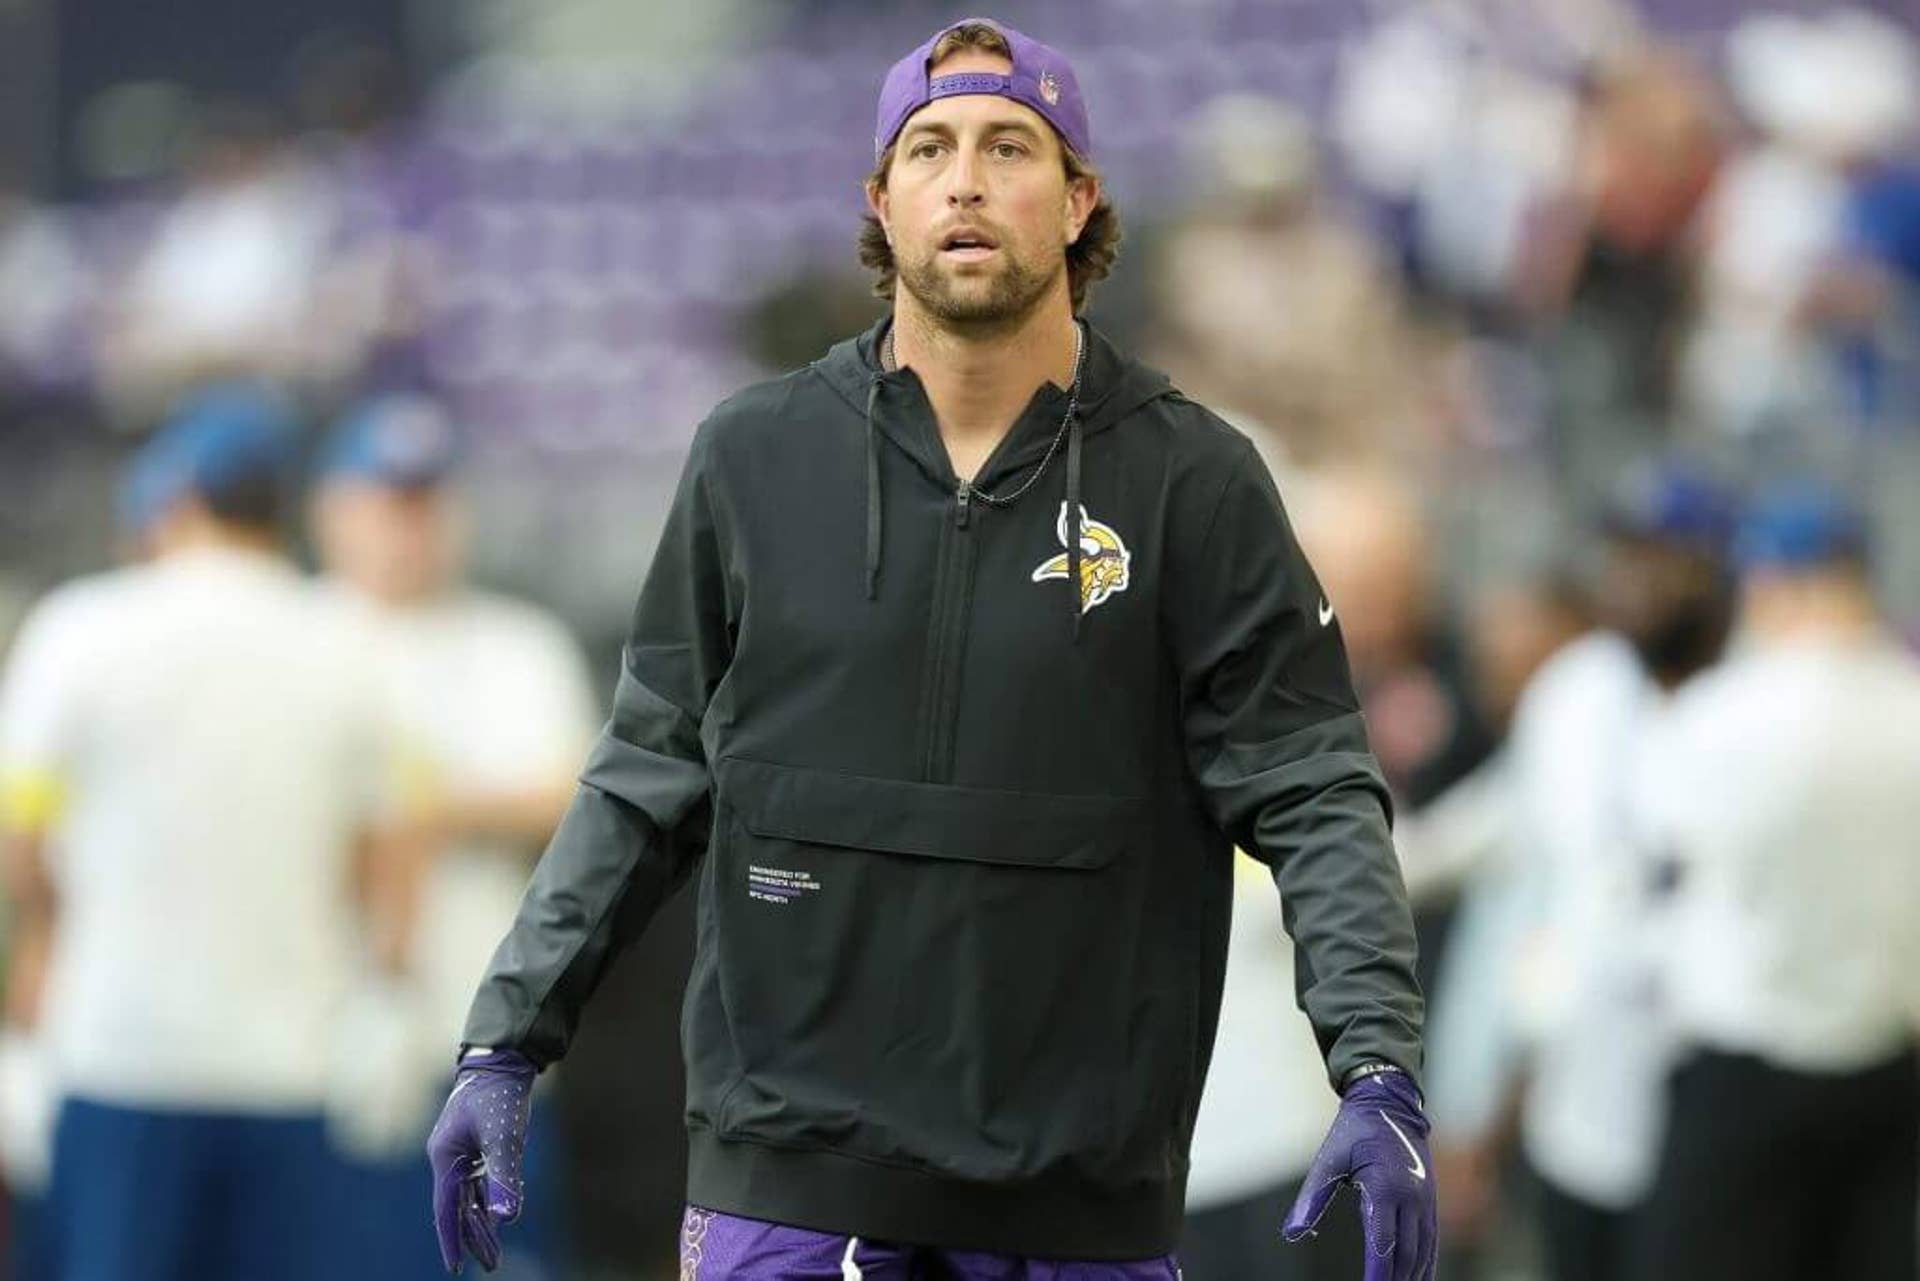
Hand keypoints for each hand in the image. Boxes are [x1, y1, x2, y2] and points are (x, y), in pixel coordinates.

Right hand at [426, 1049, 536, 1273]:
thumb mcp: (504, 1138)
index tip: (456, 1268)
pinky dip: (488, 1201)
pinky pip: (479, 1183)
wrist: (503, 1060)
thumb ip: (504, 1177)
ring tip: (495, 1253)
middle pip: (458, 1207)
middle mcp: (448, 1158)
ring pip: (469, 1197)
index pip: (446, 1209)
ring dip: (482, 1223)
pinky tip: (499, 1215)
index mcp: (445, 1157)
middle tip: (490, 1265)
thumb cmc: (499, 1096)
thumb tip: (507, 1218)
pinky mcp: (476, 1146)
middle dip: (473, 1238)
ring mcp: (461, 1152)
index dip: (452, 1239)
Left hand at [1284, 1067, 1436, 1280]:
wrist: (1390, 1104)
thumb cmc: (1354, 1131)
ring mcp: (1425, 1200)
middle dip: (1394, 1280)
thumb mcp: (1329, 1159)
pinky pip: (1431, 1240)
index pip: (1382, 1242)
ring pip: (1423, 1250)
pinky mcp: (1430, 1200)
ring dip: (1412, 1276)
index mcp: (1385, 1187)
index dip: (1377, 1271)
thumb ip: (1312, 1197)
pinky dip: (1426, 1263)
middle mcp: (1411, 1197)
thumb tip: (1293, 1231)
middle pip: (1406, 1253)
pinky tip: (1418, 1278)